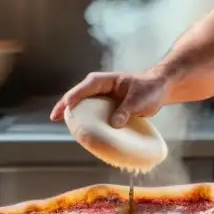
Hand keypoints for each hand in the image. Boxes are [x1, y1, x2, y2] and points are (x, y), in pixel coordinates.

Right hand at [49, 70, 167, 127]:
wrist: (159, 89)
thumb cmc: (149, 89)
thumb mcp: (138, 99)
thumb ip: (126, 110)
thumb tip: (114, 124)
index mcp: (105, 81)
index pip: (87, 86)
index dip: (75, 95)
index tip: (67, 105)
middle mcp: (100, 88)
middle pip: (78, 96)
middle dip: (66, 105)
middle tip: (54, 117)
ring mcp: (102, 98)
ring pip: (84, 106)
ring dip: (75, 115)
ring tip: (67, 127)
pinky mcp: (106, 108)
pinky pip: (93, 114)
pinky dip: (87, 122)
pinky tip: (83, 133)